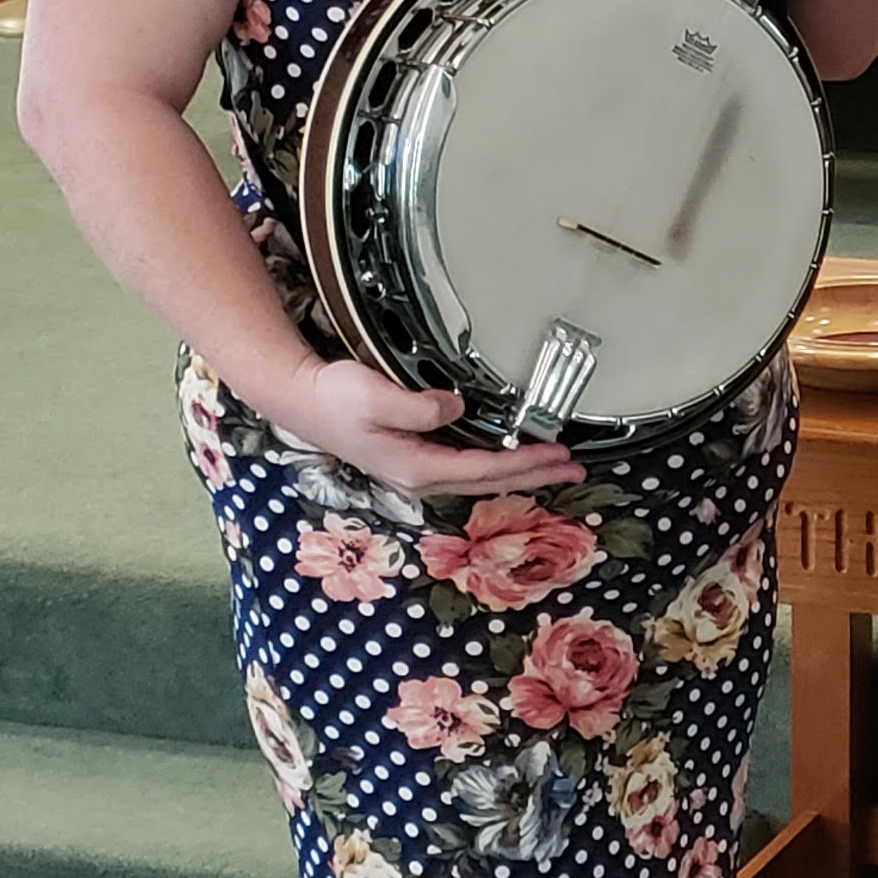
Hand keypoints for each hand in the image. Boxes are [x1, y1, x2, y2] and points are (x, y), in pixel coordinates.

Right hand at [267, 355, 593, 496]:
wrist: (301, 400)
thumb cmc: (333, 397)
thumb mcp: (374, 396)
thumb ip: (418, 406)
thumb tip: (455, 407)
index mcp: (415, 467)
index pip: (484, 469)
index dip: (525, 463)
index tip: (559, 455)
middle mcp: (419, 477)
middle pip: (490, 481)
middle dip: (535, 474)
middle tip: (576, 469)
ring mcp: (415, 471)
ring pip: (480, 477)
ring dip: (520, 471)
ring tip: (555, 466)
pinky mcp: (412, 458)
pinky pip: (467, 467)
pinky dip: (496, 464)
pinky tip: (510, 457)